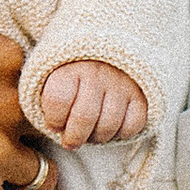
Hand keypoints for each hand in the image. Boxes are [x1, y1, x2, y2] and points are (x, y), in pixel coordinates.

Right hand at [0, 0, 47, 189]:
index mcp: (3, 57)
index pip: (43, 73)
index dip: (37, 82)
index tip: (22, 88)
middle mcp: (10, 107)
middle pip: (47, 124)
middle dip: (42, 130)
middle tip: (29, 134)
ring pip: (41, 174)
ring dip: (34, 176)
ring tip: (27, 181)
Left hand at [33, 59, 149, 147]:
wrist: (107, 47)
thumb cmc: (74, 70)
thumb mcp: (53, 75)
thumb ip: (49, 99)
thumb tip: (56, 128)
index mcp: (69, 67)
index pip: (57, 100)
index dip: (53, 120)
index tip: (54, 123)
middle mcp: (96, 72)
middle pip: (84, 117)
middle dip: (74, 138)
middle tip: (70, 141)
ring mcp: (121, 82)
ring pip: (108, 125)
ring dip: (97, 137)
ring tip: (91, 133)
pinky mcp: (140, 93)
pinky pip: (132, 125)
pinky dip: (121, 133)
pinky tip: (111, 127)